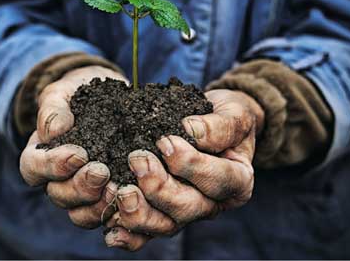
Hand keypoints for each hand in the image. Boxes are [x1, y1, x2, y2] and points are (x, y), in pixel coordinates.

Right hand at [19, 65, 126, 227]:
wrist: (110, 98)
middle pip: (60, 195)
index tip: (78, 154)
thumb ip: (53, 109)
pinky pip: (111, 215)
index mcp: (41, 155)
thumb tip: (55, 131)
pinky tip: (135, 200)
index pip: (34, 169)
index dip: (53, 166)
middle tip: (101, 172)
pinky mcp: (111, 197)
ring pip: (83, 213)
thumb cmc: (79, 94)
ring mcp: (85, 193)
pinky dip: (121, 213)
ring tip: (118, 189)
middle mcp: (60, 180)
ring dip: (99, 205)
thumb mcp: (62, 92)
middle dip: (80, 187)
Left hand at [104, 89, 263, 250]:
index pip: (218, 181)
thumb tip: (191, 130)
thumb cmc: (226, 117)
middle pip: (188, 208)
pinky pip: (144, 235)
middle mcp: (213, 204)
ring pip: (165, 226)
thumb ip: (221, 125)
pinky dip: (127, 235)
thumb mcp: (235, 114)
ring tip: (120, 190)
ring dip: (140, 212)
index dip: (191, 165)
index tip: (166, 142)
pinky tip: (111, 229)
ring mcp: (186, 214)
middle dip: (160, 188)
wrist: (212, 122)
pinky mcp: (162, 216)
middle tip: (138, 159)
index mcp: (238, 182)